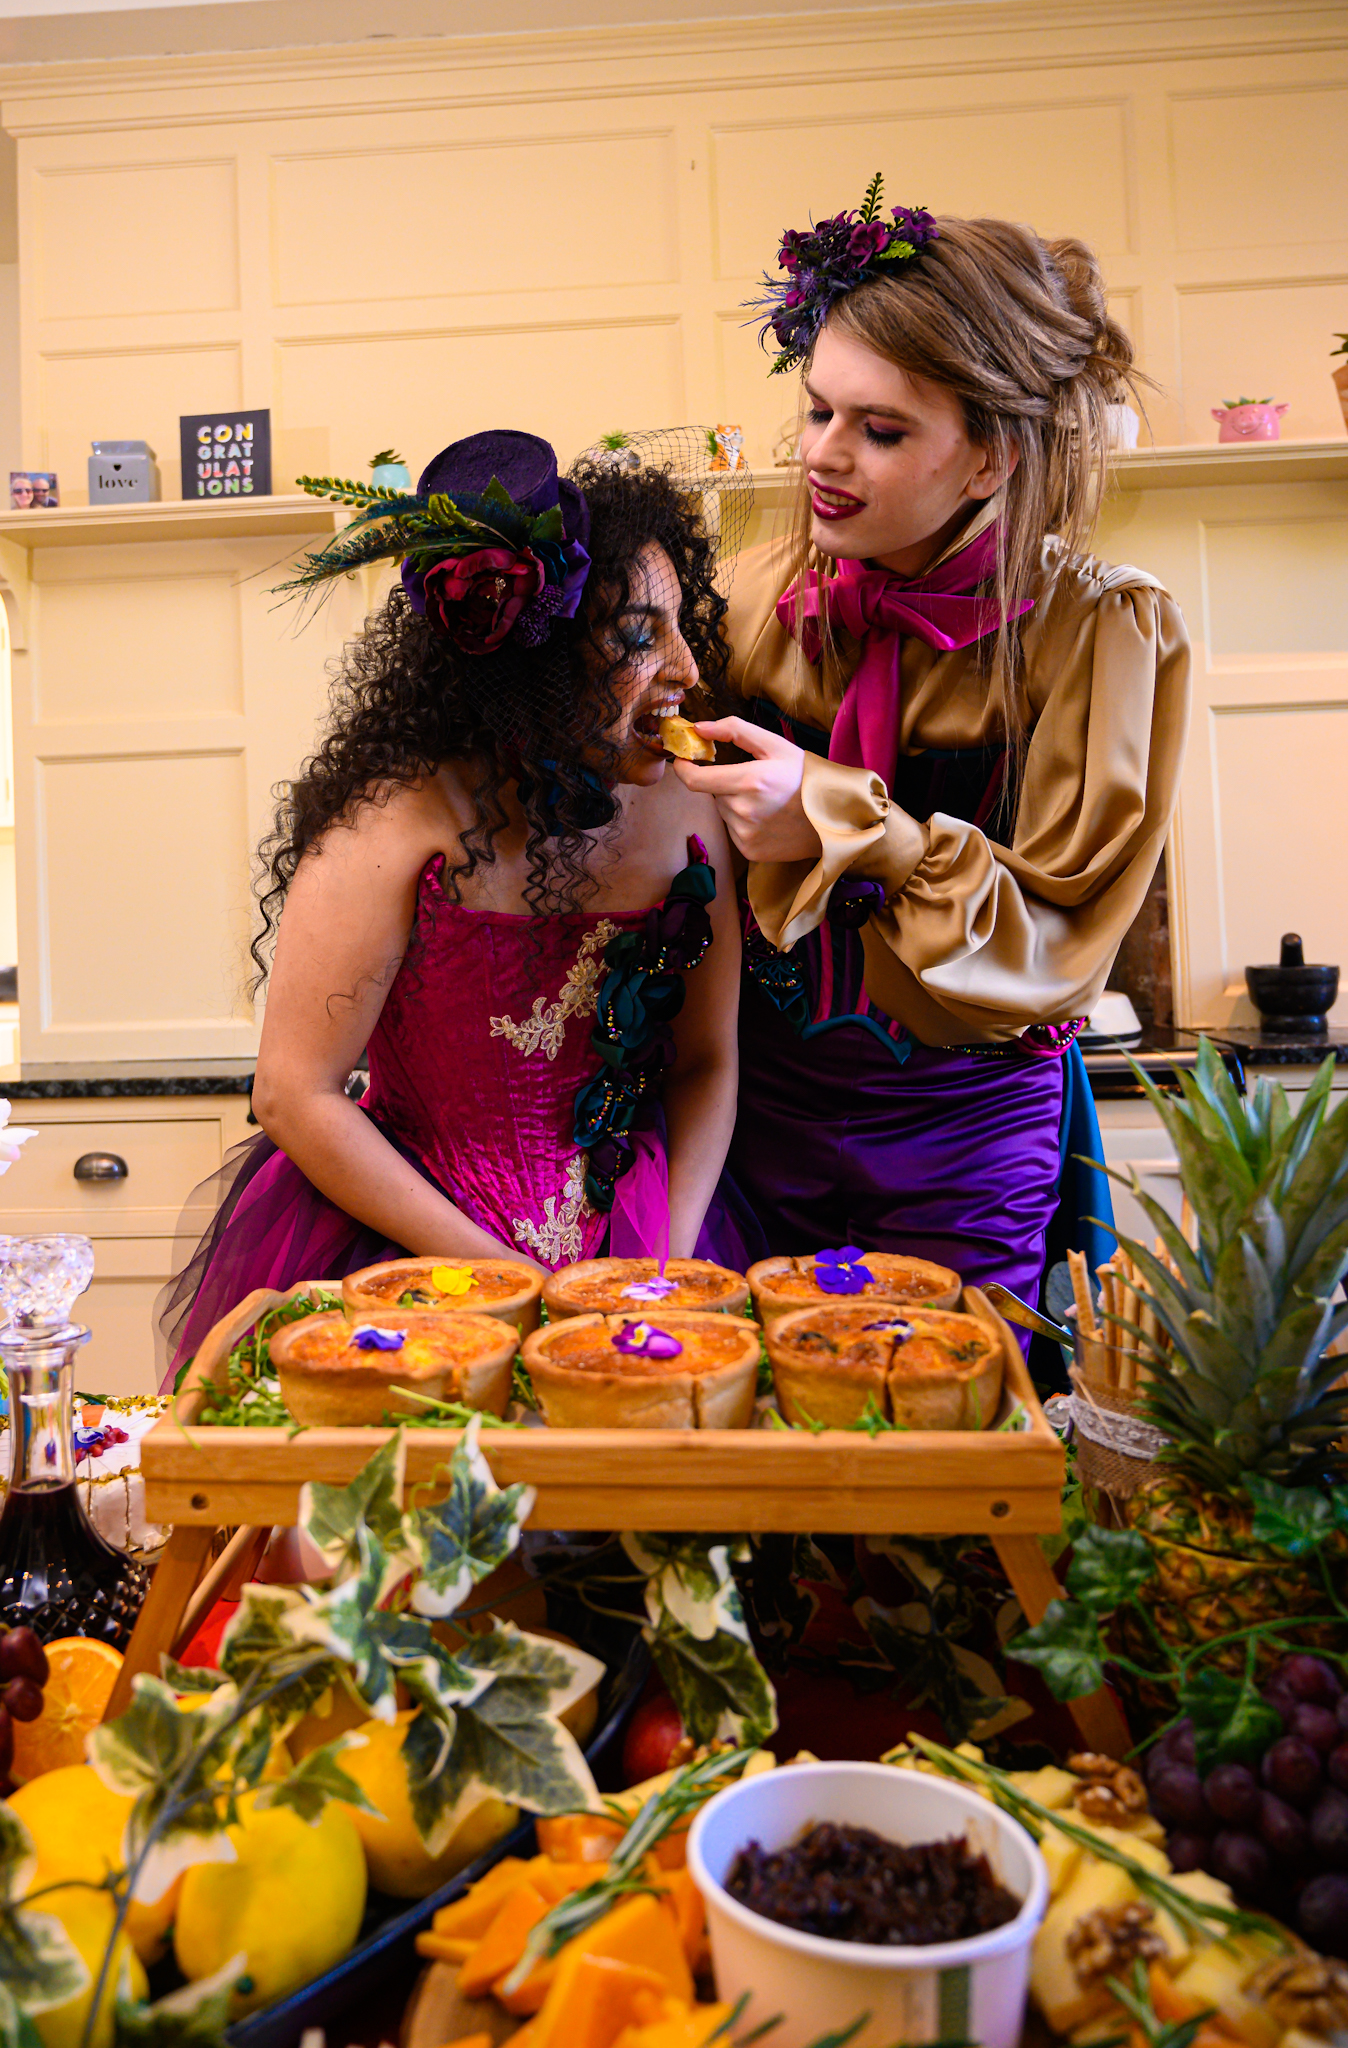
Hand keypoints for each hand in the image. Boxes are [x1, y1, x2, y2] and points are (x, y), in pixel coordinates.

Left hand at [670, 718, 821, 862]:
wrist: (835, 817)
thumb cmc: (805, 777)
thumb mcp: (775, 745)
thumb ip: (734, 730)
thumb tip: (699, 728)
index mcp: (749, 782)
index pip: (695, 780)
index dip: (683, 769)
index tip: (682, 761)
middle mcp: (743, 811)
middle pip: (713, 793)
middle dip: (725, 784)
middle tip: (754, 781)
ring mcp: (746, 835)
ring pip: (723, 812)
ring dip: (735, 804)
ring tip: (765, 801)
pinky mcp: (749, 851)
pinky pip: (733, 830)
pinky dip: (743, 822)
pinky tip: (767, 818)